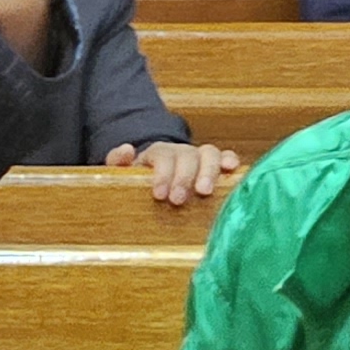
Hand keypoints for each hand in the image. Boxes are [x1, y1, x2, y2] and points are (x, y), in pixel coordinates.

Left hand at [114, 139, 238, 206]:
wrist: (157, 178)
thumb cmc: (141, 180)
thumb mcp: (123, 172)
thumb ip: (118, 161)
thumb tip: (127, 150)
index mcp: (158, 153)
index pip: (162, 156)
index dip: (162, 174)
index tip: (159, 195)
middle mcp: (181, 152)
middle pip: (187, 155)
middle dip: (184, 177)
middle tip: (178, 200)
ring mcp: (199, 157)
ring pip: (209, 153)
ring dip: (208, 171)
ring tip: (205, 192)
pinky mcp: (215, 166)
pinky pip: (225, 157)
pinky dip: (229, 160)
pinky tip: (232, 169)